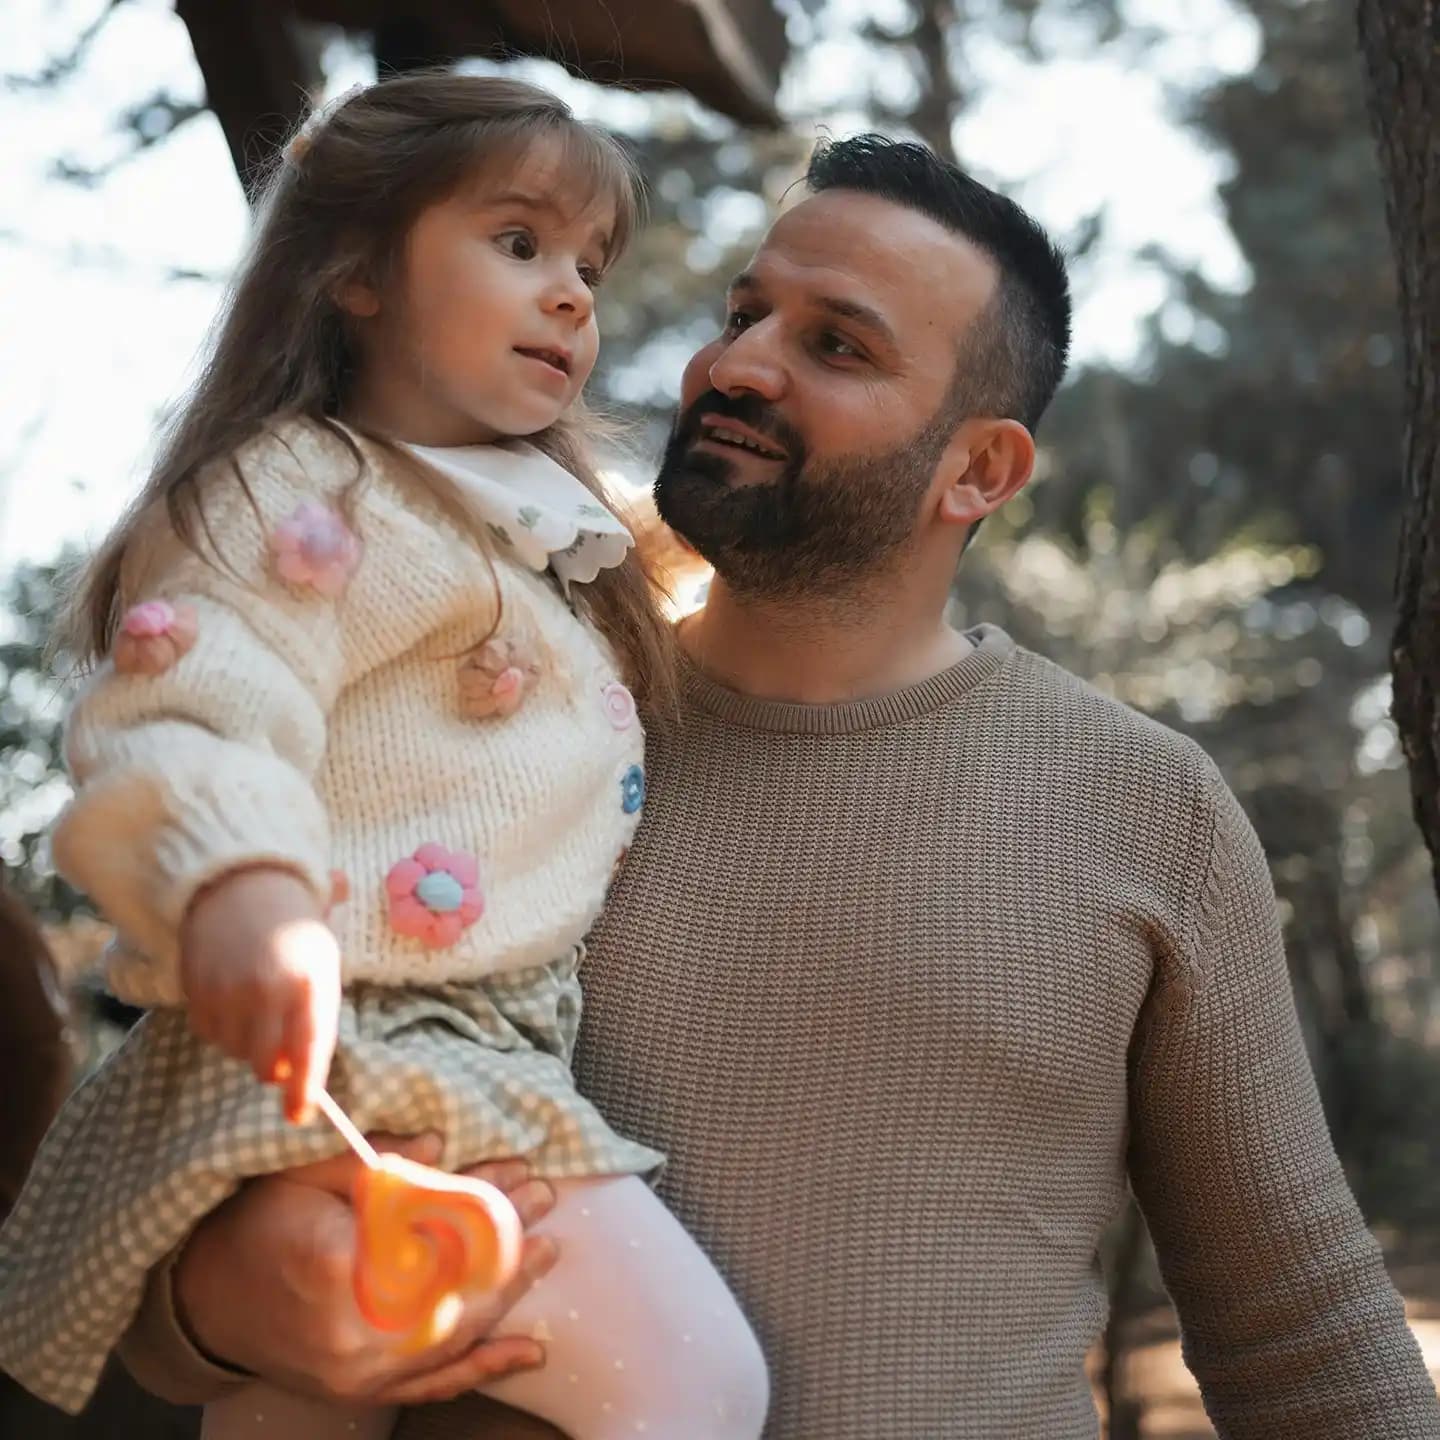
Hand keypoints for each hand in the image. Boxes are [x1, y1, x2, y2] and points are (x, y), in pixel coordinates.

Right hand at [175, 1133, 558, 1404]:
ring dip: (508, 1293)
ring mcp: (358, 1368)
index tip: (520, 1172)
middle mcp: (351, 1325)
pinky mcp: (360, 1391)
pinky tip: (530, 1350)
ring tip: (547, 1253)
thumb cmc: (256, 1225)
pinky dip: (484, 1367)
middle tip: (547, 1199)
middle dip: (507, 1238)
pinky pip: (433, 1384)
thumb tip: (440, 1140)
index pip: (435, 1229)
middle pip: (453, 1279)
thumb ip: (376, 1159)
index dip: (482, 1200)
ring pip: (453, 1332)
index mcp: (337, 1261)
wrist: (204, 1298)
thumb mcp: (304, 1174)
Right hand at [180, 865, 339, 1122]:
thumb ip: (317, 1014)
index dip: (303, 1088)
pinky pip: (209, 1034)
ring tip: (256, 1007)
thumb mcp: (323, 961)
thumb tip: (307, 1071)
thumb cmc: (295, 928)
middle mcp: (269, 990)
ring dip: (247, 1045)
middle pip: (266, 1064)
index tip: (299, 1115)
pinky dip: (221, 1029)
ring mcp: (229, 991)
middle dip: (274, 1068)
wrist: (242, 885)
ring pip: (236, 1052)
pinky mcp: (197, 990)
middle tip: (279, 1051)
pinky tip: (232, 999)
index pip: (309, 1049)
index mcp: (311, 981)